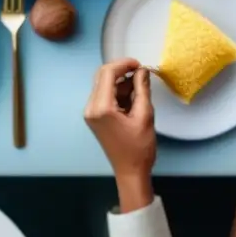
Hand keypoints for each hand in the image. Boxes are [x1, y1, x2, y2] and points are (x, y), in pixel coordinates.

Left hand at [85, 59, 155, 180]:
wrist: (130, 172)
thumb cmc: (139, 148)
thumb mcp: (145, 116)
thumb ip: (142, 90)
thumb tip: (142, 71)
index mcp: (101, 108)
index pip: (107, 74)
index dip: (123, 64)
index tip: (139, 64)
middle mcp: (90, 107)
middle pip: (102, 77)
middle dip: (121, 71)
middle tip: (140, 72)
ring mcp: (90, 112)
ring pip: (103, 85)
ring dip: (121, 82)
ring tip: (140, 88)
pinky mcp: (94, 116)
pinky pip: (104, 96)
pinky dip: (118, 92)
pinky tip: (133, 96)